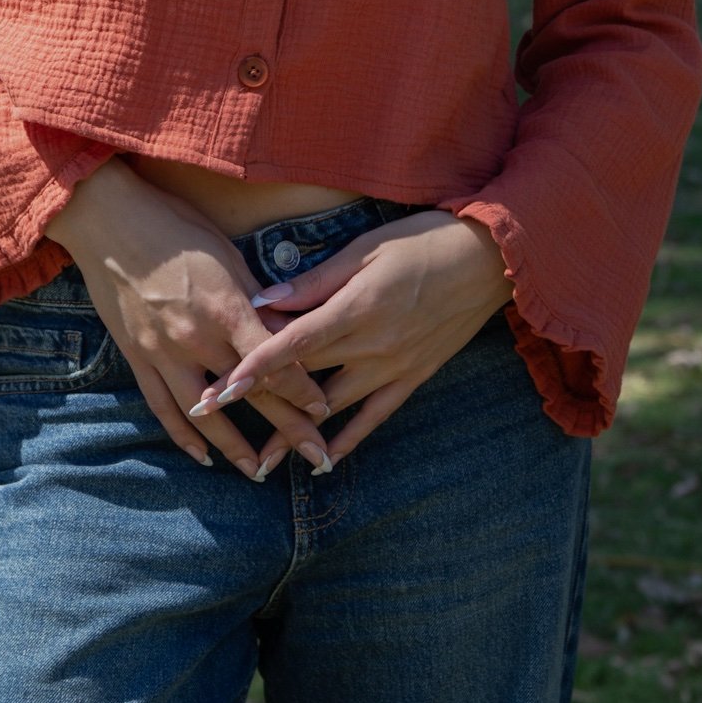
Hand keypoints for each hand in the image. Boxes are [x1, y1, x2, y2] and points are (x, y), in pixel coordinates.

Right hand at [45, 161, 335, 478]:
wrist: (109, 220)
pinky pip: (162, 406)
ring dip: (235, 447)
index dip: (302, 388)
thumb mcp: (226, 255)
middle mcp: (196, 338)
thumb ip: (254, 299)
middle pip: (250, 393)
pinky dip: (183, 434)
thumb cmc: (175, 227)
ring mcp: (163, 352)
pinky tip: (202, 455)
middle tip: (317, 455)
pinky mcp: (138, 356)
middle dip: (288, 426)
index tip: (325, 409)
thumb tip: (285, 331)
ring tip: (260, 472)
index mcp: (225, 308)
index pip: (275, 360)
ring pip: (205, 413)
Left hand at [186, 211, 512, 471]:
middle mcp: (372, 345)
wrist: (488, 260)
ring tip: (260, 461)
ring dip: (295, 434)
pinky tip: (324, 459)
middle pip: (304, 379)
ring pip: (333, 408)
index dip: (252, 369)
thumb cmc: (421, 241)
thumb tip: (264, 301)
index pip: (293, 345)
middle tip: (214, 418)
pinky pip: (375, 416)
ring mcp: (394, 366)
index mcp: (355, 308)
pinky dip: (348, 439)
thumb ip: (314, 281)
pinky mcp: (413, 378)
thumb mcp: (365, 248)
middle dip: (257, 399)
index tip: (218, 390)